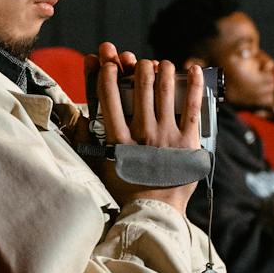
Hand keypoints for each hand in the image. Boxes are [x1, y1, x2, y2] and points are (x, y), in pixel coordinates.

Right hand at [91, 41, 203, 214]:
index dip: (108, 74)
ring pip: (165, 91)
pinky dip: (194, 85)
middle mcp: (143, 135)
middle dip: (138, 66)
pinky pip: (192, 106)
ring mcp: (168, 137)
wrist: (155, 212)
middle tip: (138, 60)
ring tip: (163, 64)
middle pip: (140, 88)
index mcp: (119, 141)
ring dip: (164, 70)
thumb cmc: (126, 190)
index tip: (108, 61)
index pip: (109, 98)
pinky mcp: (189, 141)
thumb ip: (89, 142)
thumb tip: (79, 116)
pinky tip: (194, 69)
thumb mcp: (101, 167)